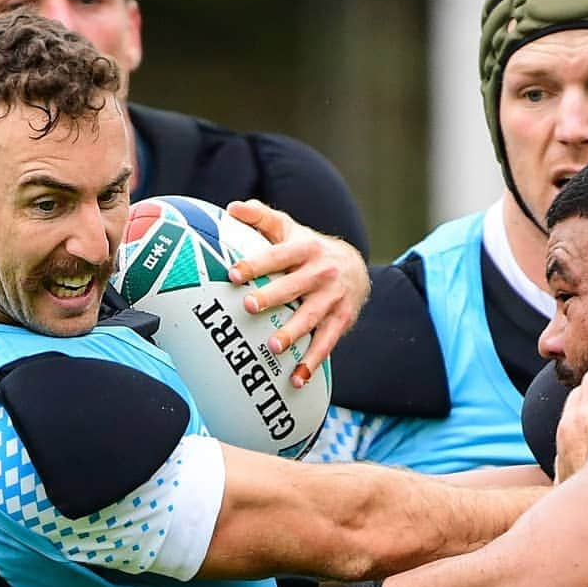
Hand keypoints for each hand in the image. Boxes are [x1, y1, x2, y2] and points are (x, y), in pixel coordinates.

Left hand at [225, 199, 369, 386]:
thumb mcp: (289, 229)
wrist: (355, 266)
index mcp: (305, 249)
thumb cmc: (308, 248)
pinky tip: (297, 378)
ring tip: (274, 348)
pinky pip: (327, 343)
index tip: (233, 274)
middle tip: (250, 306)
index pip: (277, 256)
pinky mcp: (342, 320)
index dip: (256, 264)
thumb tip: (232, 207)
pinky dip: (313, 361)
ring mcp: (332, 298)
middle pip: (294, 286)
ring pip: (312, 317)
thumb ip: (261, 217)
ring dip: (294, 333)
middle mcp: (321, 273)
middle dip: (273, 297)